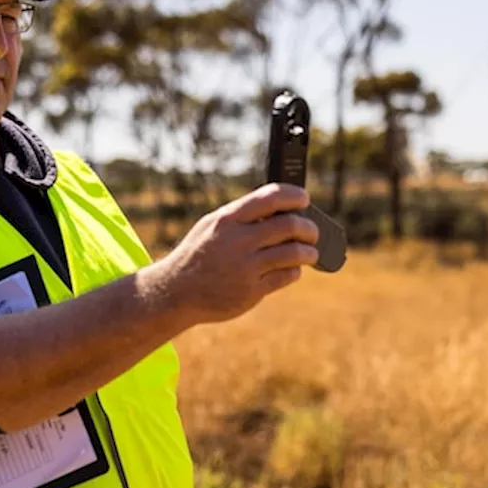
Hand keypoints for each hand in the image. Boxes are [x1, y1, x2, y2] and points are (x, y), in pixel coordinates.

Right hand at [151, 183, 319, 325]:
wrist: (175, 293)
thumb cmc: (199, 255)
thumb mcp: (212, 227)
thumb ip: (242, 217)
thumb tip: (281, 208)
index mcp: (227, 220)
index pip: (270, 197)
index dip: (294, 195)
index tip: (304, 199)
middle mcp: (237, 241)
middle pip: (289, 226)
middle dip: (309, 228)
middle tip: (312, 232)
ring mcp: (245, 268)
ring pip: (294, 253)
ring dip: (309, 252)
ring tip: (310, 253)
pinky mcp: (251, 291)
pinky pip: (286, 276)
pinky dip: (295, 271)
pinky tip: (293, 269)